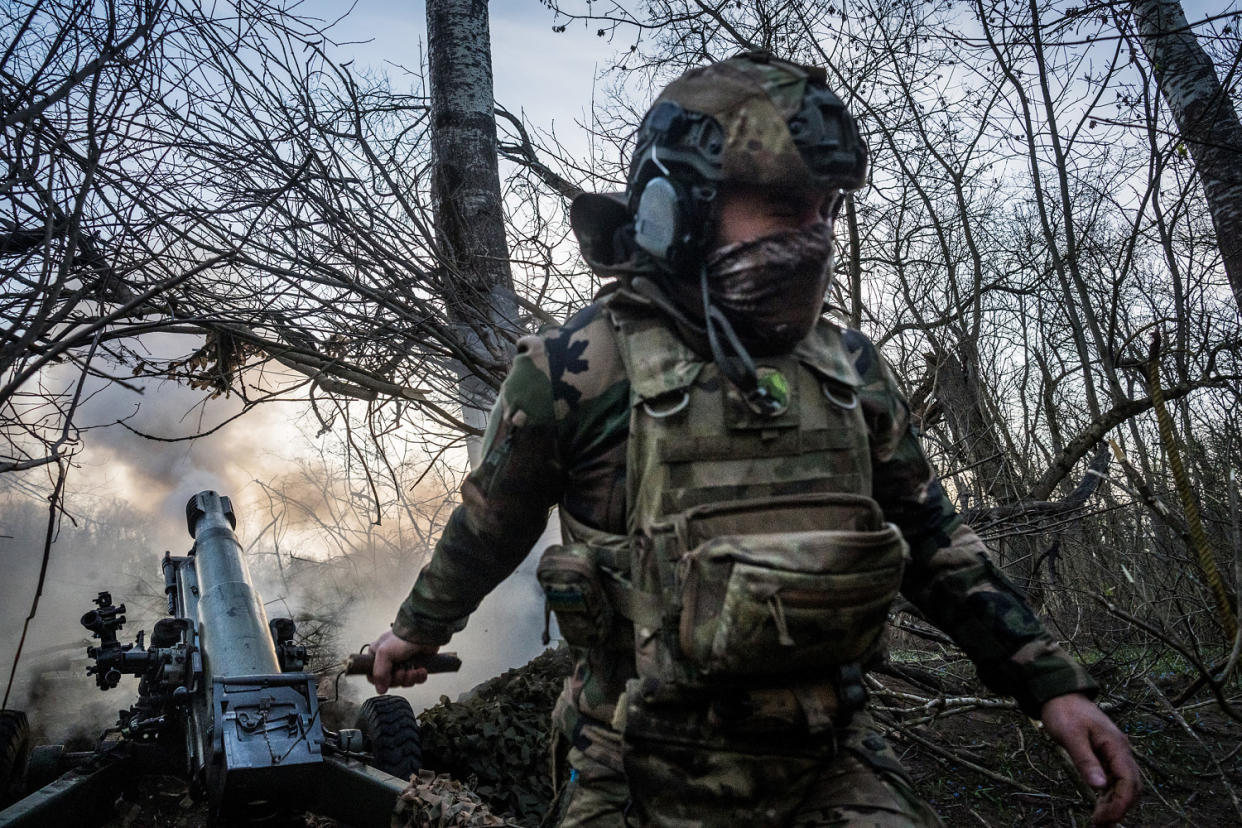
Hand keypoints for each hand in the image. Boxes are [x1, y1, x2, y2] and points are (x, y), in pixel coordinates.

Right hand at [367, 629, 439, 693]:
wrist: (425, 632)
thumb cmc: (403, 637)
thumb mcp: (384, 653)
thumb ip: (379, 673)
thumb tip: (380, 689)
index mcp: (378, 655)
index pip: (373, 675)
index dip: (381, 681)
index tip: (388, 678)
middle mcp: (390, 660)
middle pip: (390, 681)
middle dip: (399, 678)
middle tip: (403, 671)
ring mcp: (404, 663)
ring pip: (404, 682)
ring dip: (410, 678)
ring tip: (413, 669)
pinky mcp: (417, 665)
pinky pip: (416, 679)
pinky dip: (419, 676)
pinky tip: (421, 669)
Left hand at [1041, 693, 1140, 824]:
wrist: (1059, 693)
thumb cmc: (1064, 711)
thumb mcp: (1071, 735)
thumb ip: (1085, 760)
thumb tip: (1099, 787)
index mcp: (1116, 745)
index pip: (1129, 781)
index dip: (1120, 803)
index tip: (1105, 819)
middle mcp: (1120, 750)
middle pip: (1131, 786)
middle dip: (1120, 807)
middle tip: (1101, 823)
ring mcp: (1114, 752)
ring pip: (1124, 784)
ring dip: (1115, 803)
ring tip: (1100, 819)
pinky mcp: (1106, 754)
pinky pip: (1114, 778)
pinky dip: (1109, 793)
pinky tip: (1100, 804)